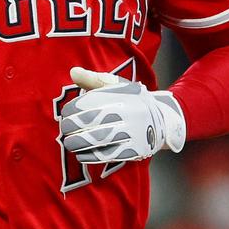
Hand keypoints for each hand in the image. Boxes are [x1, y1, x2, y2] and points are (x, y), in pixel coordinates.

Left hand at [58, 67, 186, 163]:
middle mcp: (129, 113)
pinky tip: (81, 154)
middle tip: (64, 130)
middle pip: (93, 122)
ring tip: (69, 143)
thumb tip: (73, 72)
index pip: (90, 103)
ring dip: (79, 144)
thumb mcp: (117, 85)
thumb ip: (94, 80)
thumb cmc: (133, 100)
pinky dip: (91, 156)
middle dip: (73, 128)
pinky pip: (109, 155)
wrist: (163, 119)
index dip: (73, 110)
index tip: (65, 114)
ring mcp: (133, 132)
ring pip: (99, 140)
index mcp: (123, 95)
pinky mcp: (135, 149)